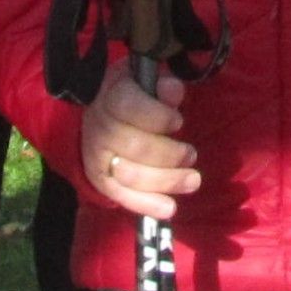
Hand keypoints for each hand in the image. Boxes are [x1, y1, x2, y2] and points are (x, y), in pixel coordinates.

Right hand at [83, 61, 196, 219]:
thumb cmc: (134, 96)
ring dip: (165, 180)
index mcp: (111, 97)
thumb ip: (162, 86)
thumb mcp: (147, 82)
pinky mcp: (101, 179)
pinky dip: (145, 204)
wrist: (102, 115)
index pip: (126, 105)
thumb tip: (173, 90)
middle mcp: (99, 127)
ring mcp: (98, 156)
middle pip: (133, 145)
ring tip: (192, 179)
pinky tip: (169, 208)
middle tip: (191, 154)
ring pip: (129, 174)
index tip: (177, 121)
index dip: (156, 116)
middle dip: (168, 153)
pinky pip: (121, 195)